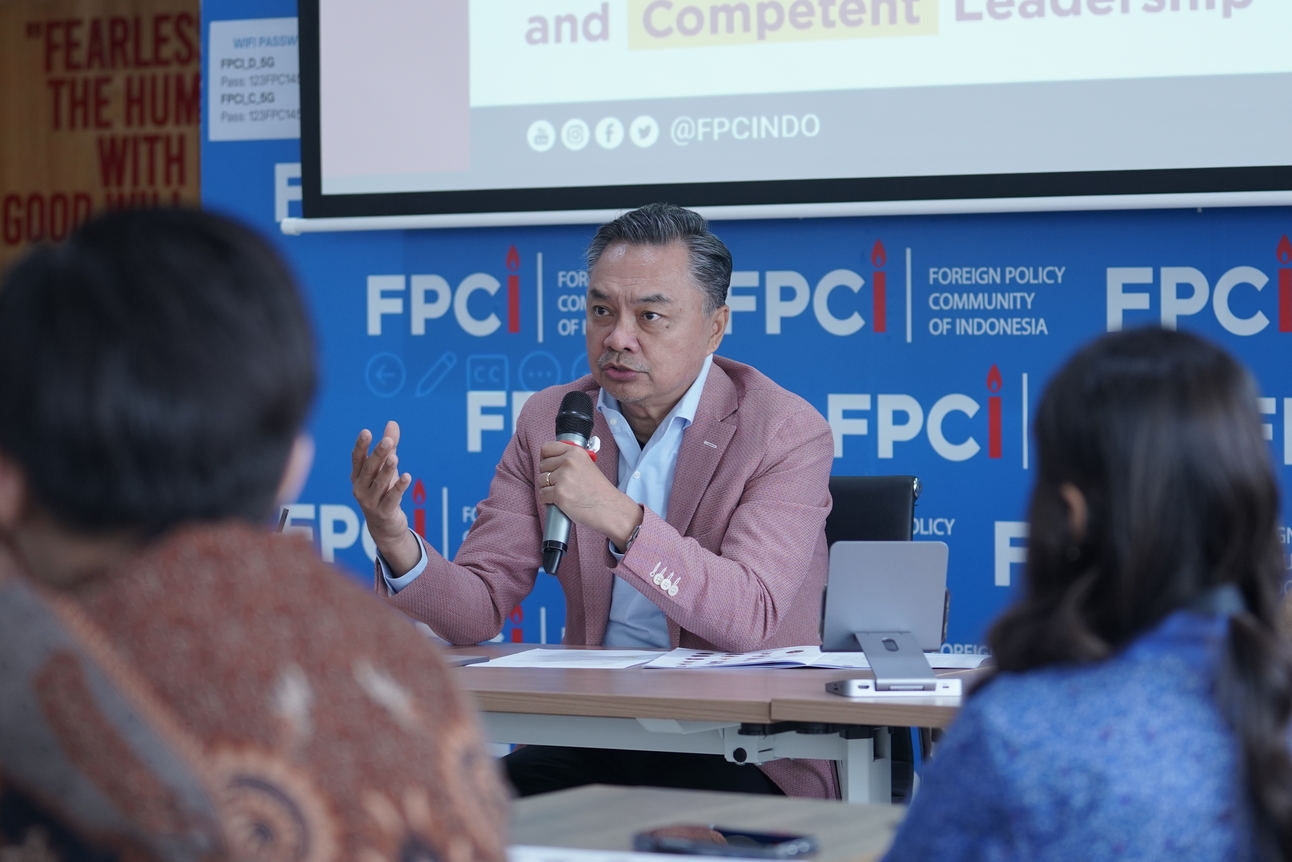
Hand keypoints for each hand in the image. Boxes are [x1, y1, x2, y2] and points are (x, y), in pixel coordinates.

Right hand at [351, 420, 420, 573]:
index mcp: (358, 476)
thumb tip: (392, 423)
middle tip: (387, 441)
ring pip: (379, 483)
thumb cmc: (383, 493)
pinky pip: (391, 498)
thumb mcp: (385, 469)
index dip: (361, 446)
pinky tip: (407, 477)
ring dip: (387, 470)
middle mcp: (360, 488)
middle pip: (369, 469)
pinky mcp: (383, 512)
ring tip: (395, 457)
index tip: (367, 432)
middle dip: (378, 454)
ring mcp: (370, 502)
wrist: (384, 527)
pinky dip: (399, 488)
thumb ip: (389, 447)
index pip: (358, 459)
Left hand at [538, 441, 641, 549]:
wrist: (610, 509)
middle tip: (561, 484)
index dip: (546, 458)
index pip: (547, 448)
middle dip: (548, 476)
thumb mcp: (587, 465)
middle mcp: (569, 462)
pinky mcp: (559, 494)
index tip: (550, 466)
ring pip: (541, 481)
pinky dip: (547, 501)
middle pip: (542, 465)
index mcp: (576, 452)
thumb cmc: (599, 491)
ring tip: (562, 493)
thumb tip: (550, 460)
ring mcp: (564, 478)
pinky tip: (559, 502)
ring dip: (547, 489)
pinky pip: (542, 495)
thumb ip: (570, 460)